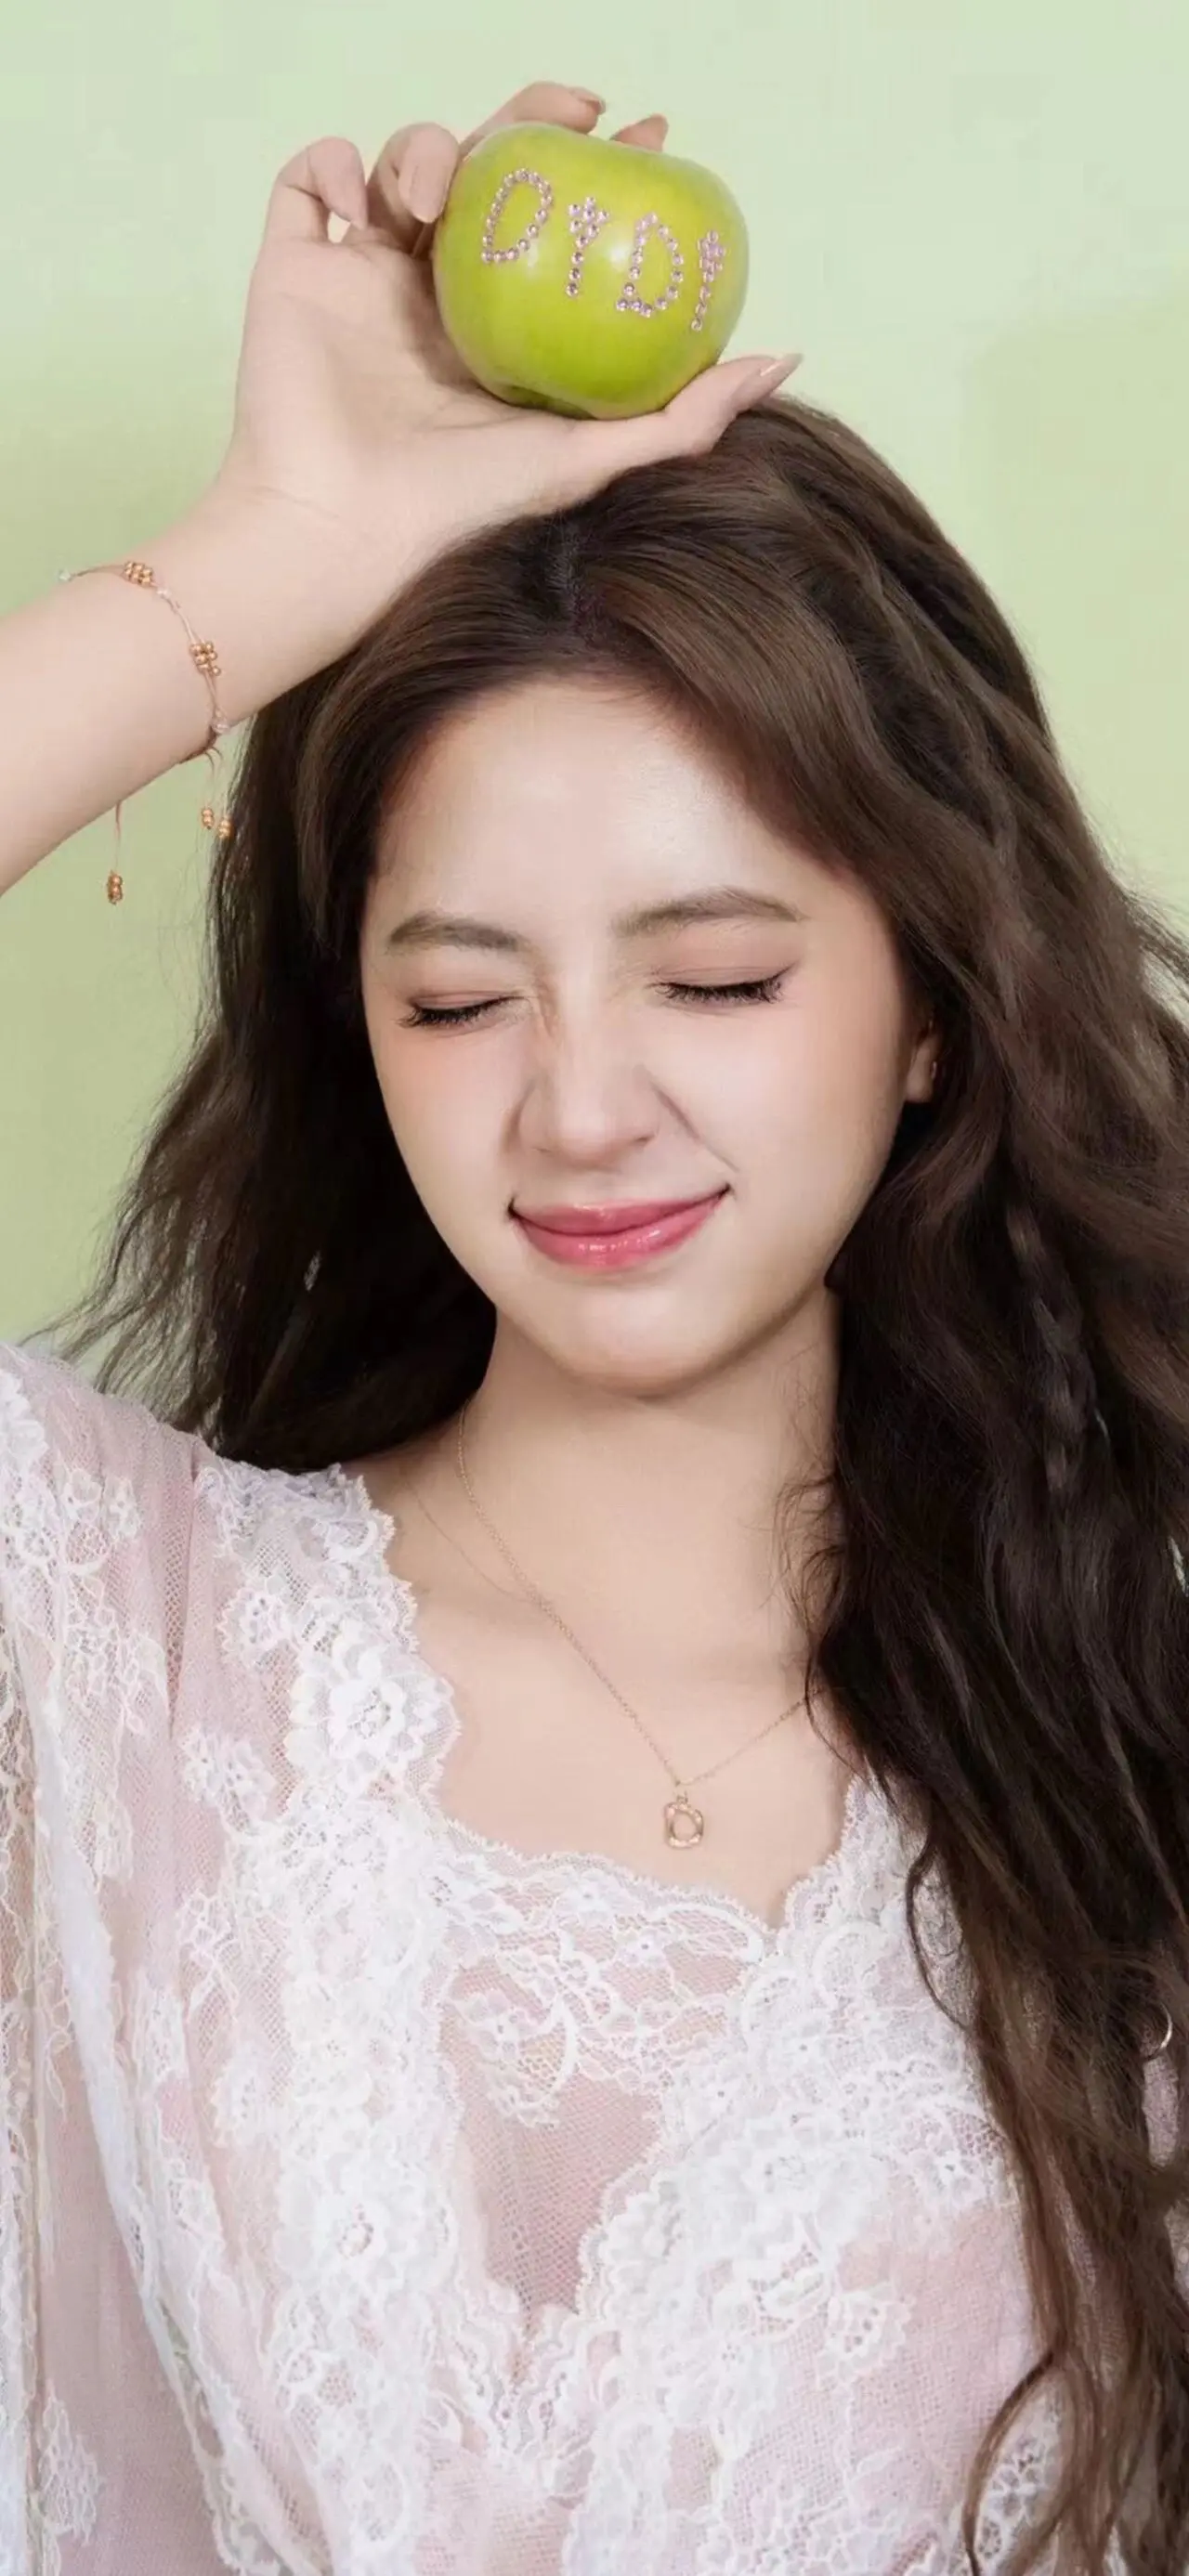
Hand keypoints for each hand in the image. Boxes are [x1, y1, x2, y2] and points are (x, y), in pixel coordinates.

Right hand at [207, 81, 800, 642]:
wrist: (341, 533)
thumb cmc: (459, 513)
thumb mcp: (590, 462)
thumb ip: (685, 417)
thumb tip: (784, 356)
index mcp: (497, 327)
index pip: (554, 222)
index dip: (597, 167)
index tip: (645, 140)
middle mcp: (431, 296)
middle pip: (481, 170)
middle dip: (525, 124)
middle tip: (568, 118)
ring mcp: (360, 280)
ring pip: (397, 163)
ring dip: (422, 148)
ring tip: (433, 201)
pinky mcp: (294, 271)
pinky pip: (306, 183)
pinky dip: (331, 165)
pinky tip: (362, 204)